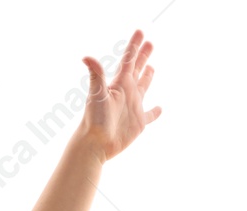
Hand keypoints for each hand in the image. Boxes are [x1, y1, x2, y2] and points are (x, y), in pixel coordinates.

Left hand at [79, 29, 161, 162]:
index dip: (134, 45)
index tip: (140, 32)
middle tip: (150, 43)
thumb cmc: (95, 119)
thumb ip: (96, 74)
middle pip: (137, 69)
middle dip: (143, 55)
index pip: (128, 60)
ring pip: (143, 87)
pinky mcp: (138, 123)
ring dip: (147, 77)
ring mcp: (133, 107)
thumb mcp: (97, 94)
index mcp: (119, 84)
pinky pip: (149, 115)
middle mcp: (127, 92)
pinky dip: (155, 112)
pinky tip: (160, 109)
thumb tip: (86, 56)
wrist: (96, 143)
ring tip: (151, 67)